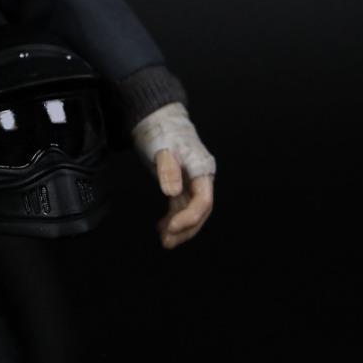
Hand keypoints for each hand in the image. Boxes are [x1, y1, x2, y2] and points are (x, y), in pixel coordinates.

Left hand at [131, 101, 214, 249]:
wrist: (159, 121)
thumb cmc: (163, 131)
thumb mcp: (163, 148)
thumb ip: (168, 169)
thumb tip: (172, 192)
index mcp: (202, 169)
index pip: (203, 200)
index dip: (189, 217)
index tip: (172, 226)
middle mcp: (201, 178)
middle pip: (200, 211)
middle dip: (186, 228)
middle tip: (168, 241)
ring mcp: (191, 183)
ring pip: (190, 212)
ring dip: (179, 228)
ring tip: (164, 240)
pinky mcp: (181, 185)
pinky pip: (180, 207)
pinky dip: (172, 218)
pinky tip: (161, 227)